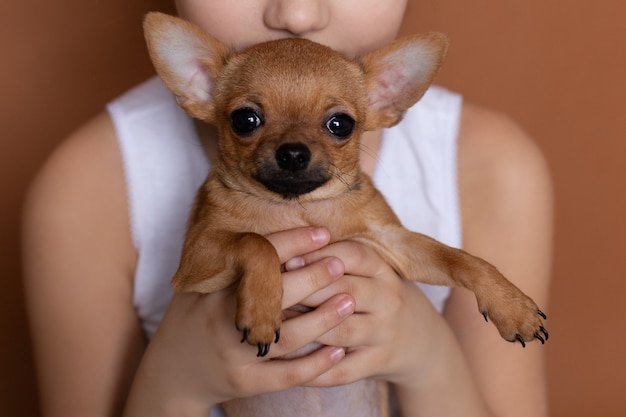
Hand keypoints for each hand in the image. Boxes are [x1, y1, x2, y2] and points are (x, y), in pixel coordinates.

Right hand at [124, 227, 354, 414]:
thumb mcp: (199, 286)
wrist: (170, 373)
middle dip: (313, 277)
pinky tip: (339, 351)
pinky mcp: (245, 383)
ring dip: (323, 319)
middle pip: (275, 296)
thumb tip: (274, 230)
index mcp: (212, 291)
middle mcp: (221, 322)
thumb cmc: (193, 318)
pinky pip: (286, 376)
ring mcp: (234, 355)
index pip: (257, 260)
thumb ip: (230, 265)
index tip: (322, 233)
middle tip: (340, 263)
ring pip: (286, 337)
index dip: (292, 243)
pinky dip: (315, 365)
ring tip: (349, 300)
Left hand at [285, 240, 449, 388]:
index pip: (353, 255)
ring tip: (275, 325)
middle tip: (272, 292)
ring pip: (340, 331)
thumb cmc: (379, 299)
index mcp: (384, 272)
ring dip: (305, 328)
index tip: (289, 258)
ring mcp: (385, 334)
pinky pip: (341, 370)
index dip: (319, 255)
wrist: (422, 341)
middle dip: (305, 290)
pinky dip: (313, 369)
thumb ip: (339, 262)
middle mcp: (389, 300)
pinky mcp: (378, 363)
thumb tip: (288, 252)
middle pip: (343, 291)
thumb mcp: (372, 275)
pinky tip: (288, 363)